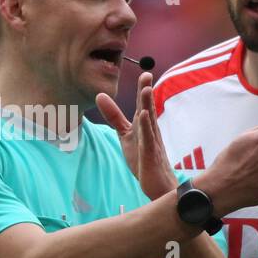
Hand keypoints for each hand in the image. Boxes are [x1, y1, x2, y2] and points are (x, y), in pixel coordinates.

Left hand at [96, 71, 178, 199]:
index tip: (144, 74)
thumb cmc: (143, 157)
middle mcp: (150, 131)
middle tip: (146, 75)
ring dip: (148, 105)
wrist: (157, 184)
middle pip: (148, 108)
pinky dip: (146, 128)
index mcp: (145, 125)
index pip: (144, 104)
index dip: (143, 89)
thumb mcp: (125, 134)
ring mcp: (151, 142)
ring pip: (149, 121)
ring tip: (145, 90)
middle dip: (146, 92)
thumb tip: (100, 95)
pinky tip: (144, 116)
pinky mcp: (149, 155)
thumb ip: (114, 116)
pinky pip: (147, 140)